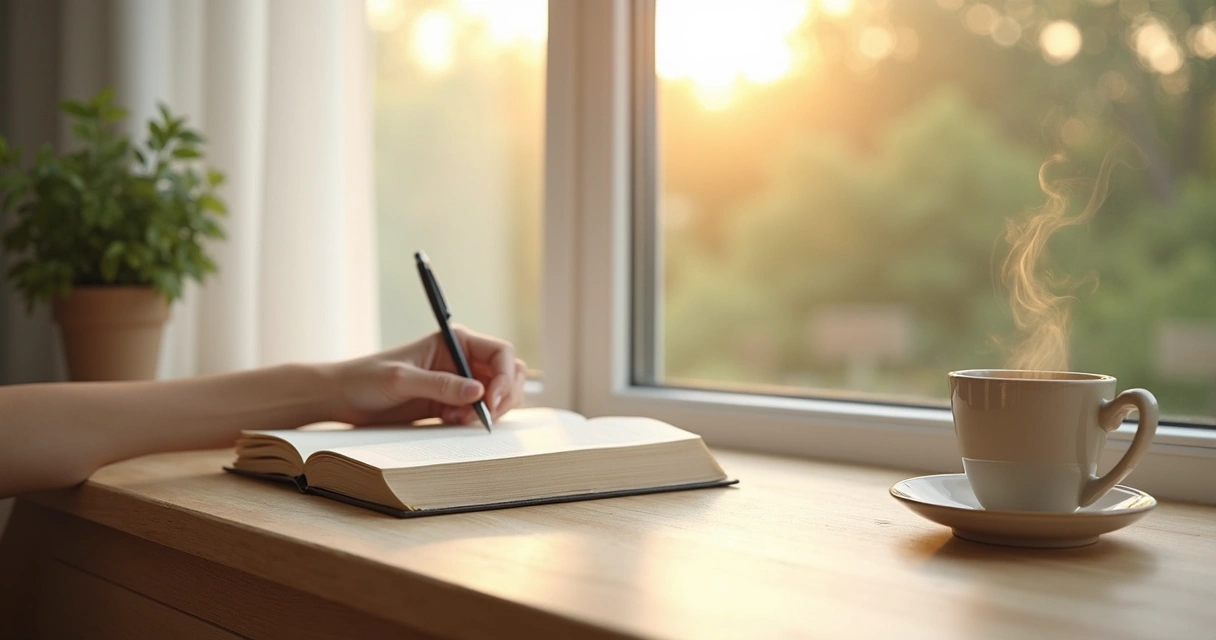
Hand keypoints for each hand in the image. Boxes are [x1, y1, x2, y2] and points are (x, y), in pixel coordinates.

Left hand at [321, 326, 527, 426]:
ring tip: (461, 419)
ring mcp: (459, 382)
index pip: (501, 353)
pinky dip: (474, 420)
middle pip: (508, 374)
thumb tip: (479, 392)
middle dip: (504, 396)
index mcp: (455, 340)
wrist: (343, 397)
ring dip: (490, 411)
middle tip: (484, 416)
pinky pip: (479, 412)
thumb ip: (441, 385)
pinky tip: (450, 422)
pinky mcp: (451, 404)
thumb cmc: (367, 378)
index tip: (492, 400)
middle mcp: (462, 359)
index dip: (504, 377)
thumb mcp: (402, 380)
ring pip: (498, 395)